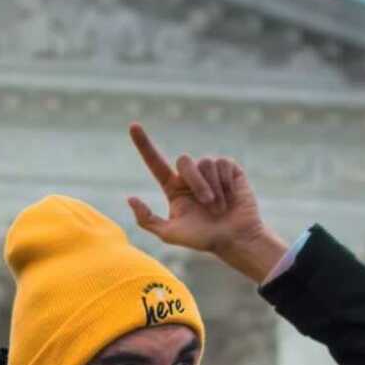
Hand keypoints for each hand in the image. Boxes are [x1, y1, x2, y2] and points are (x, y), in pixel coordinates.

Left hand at [126, 122, 286, 280]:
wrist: (234, 240)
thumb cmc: (203, 239)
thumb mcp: (170, 234)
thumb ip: (147, 220)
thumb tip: (130, 198)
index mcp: (173, 188)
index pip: (155, 162)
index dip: (144, 144)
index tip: (133, 125)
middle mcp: (190, 176)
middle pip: (184, 161)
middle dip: (196, 182)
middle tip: (207, 203)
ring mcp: (210, 171)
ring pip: (205, 162)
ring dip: (212, 188)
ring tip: (220, 207)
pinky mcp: (230, 169)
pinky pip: (223, 163)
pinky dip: (226, 183)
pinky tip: (231, 197)